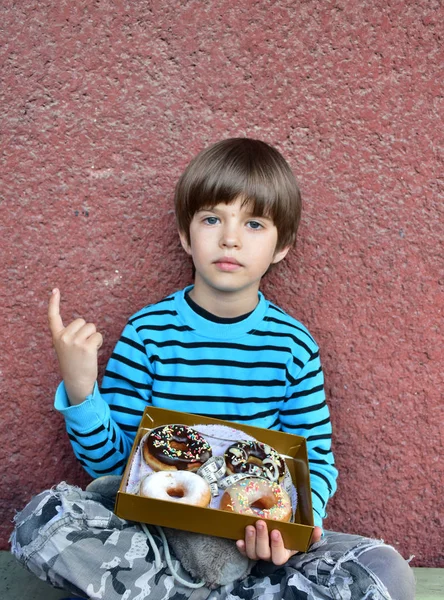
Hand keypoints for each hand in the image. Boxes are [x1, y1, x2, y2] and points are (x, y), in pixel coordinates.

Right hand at [48, 288, 102, 404]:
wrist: (77, 382)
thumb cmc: (74, 364)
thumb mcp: (66, 348)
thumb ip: (71, 336)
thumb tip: (87, 325)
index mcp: (57, 337)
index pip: (53, 317)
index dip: (54, 302)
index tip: (55, 290)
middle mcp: (63, 338)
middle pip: (82, 321)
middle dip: (86, 331)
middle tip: (82, 348)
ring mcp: (74, 342)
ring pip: (92, 327)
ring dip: (93, 337)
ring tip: (87, 351)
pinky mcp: (86, 347)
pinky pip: (98, 335)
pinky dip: (98, 342)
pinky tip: (92, 352)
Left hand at [236, 521, 321, 564]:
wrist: (281, 534)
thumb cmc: (291, 536)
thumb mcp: (302, 536)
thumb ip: (310, 535)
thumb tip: (318, 530)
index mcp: (284, 554)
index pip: (279, 556)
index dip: (277, 545)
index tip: (276, 531)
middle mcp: (270, 556)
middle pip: (263, 553)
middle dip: (261, 538)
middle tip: (260, 522)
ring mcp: (259, 554)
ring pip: (253, 553)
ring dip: (250, 540)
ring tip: (250, 526)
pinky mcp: (249, 549)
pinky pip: (244, 552)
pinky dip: (241, 547)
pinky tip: (239, 539)